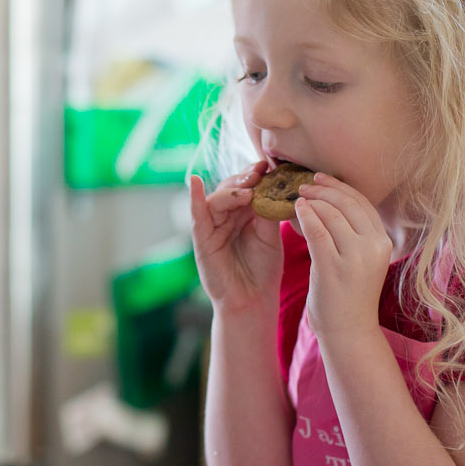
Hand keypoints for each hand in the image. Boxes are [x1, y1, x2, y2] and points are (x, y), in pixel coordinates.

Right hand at [188, 162, 283, 316]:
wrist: (252, 301)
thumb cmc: (263, 270)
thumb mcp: (270, 236)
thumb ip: (267, 212)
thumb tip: (270, 185)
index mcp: (244, 213)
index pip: (247, 186)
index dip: (255, 174)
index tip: (268, 165)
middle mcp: (226, 217)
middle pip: (230, 187)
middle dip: (244, 178)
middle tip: (258, 172)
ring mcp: (212, 227)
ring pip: (217, 199)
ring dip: (231, 190)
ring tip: (247, 189)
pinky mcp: (202, 240)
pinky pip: (197, 216)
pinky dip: (195, 198)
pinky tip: (196, 183)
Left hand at [294, 174, 393, 337]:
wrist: (349, 330)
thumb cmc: (350, 294)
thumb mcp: (362, 260)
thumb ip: (355, 233)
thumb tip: (332, 202)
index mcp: (383, 242)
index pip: (361, 203)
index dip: (339, 187)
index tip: (321, 178)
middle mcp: (374, 246)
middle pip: (347, 203)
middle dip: (323, 188)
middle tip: (304, 183)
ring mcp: (355, 257)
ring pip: (330, 214)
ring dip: (311, 200)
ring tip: (297, 196)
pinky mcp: (333, 267)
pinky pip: (316, 231)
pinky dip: (305, 215)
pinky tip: (296, 208)